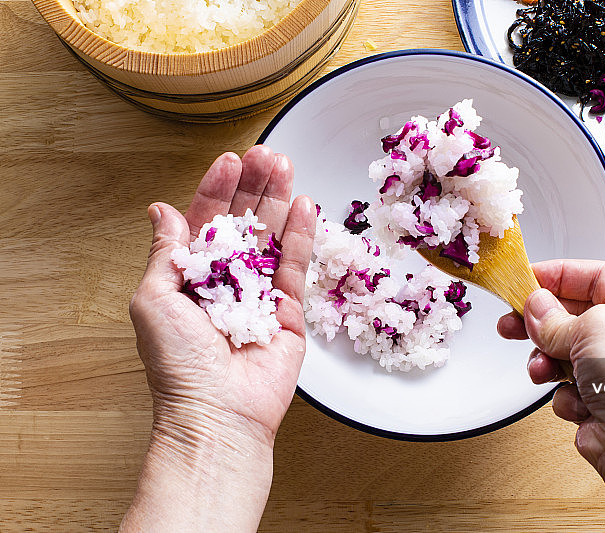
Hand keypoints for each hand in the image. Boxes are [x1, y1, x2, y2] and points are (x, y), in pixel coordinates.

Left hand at [123, 146, 314, 531]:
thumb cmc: (177, 364)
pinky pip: (295, 266)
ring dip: (278, 200)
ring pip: (271, 237)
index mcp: (190, 278)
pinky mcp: (288, 311)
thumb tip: (160, 210)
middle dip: (254, 187)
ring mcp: (259, 295)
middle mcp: (226, 282)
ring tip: (286, 166)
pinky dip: (300, 235)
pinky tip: (304, 205)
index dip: (217, 190)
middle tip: (267, 154)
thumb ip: (164, 251)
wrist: (218, 412)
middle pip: (243, 223)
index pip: (205, 222)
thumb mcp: (152, 299)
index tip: (228, 161)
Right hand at [497, 260, 604, 531]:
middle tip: (512, 321)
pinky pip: (565, 387)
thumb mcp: (595, 328)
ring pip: (563, 353)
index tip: (527, 279)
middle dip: (541, 321)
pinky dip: (562, 393)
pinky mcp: (600, 403)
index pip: (598, 278)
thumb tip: (536, 307)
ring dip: (546, 360)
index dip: (560, 275)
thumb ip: (557, 315)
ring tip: (540, 367)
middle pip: (574, 316)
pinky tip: (575, 401)